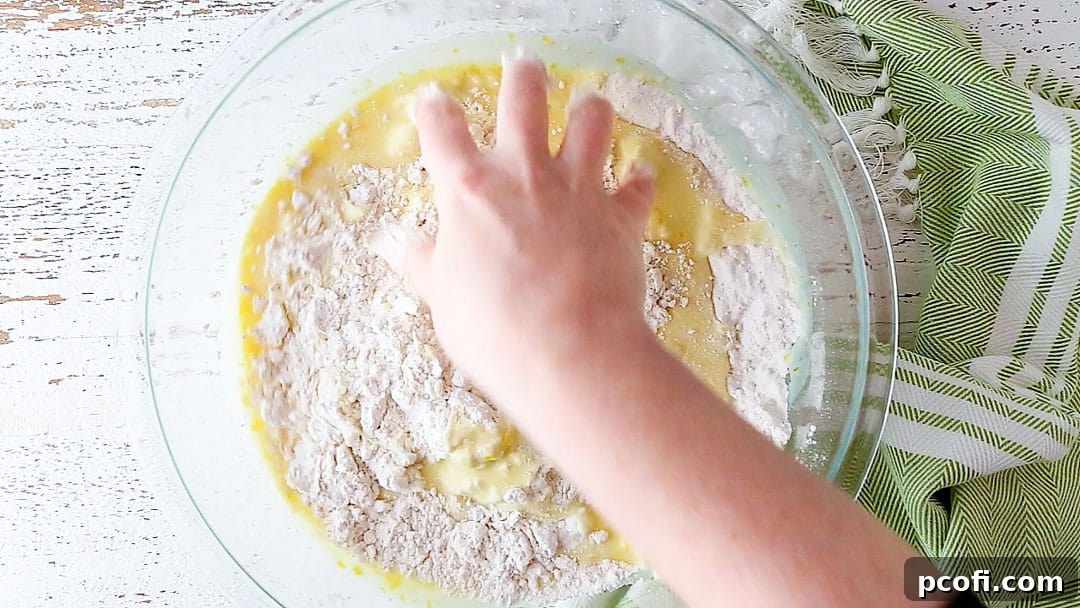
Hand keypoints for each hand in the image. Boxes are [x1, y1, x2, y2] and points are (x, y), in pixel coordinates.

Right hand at [405, 51, 656, 403]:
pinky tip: (638, 177)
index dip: (434, 110)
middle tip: (524, 67)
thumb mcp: (442, 299)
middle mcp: (524, 174)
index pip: (442, 130)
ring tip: (587, 104)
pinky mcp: (621, 216)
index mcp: (469, 189)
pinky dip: (638, 181)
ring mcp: (577, 190)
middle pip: (524, 99)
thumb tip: (403, 248)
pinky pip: (636, 187)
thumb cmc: (493, 330)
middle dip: (523, 76)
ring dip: (589, 109)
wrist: (568, 351)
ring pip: (591, 122)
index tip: (432, 101)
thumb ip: (426, 265)